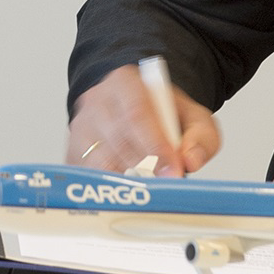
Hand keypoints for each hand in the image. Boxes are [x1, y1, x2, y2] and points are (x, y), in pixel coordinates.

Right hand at [66, 63, 220, 176]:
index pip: (137, 113)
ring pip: (100, 161)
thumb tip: (190, 161)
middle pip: (118, 140)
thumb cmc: (164, 113)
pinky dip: (108, 187)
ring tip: (149, 190)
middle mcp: (98, 101)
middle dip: (145, 169)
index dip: (155, 145)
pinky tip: (128, 190)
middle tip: (166, 187)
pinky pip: (88, 175)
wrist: (138, 107)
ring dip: (127, 180)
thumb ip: (201, 137)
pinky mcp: (73, 151)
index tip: (174, 170)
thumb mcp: (193, 116)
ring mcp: (81, 126)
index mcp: (125, 82)